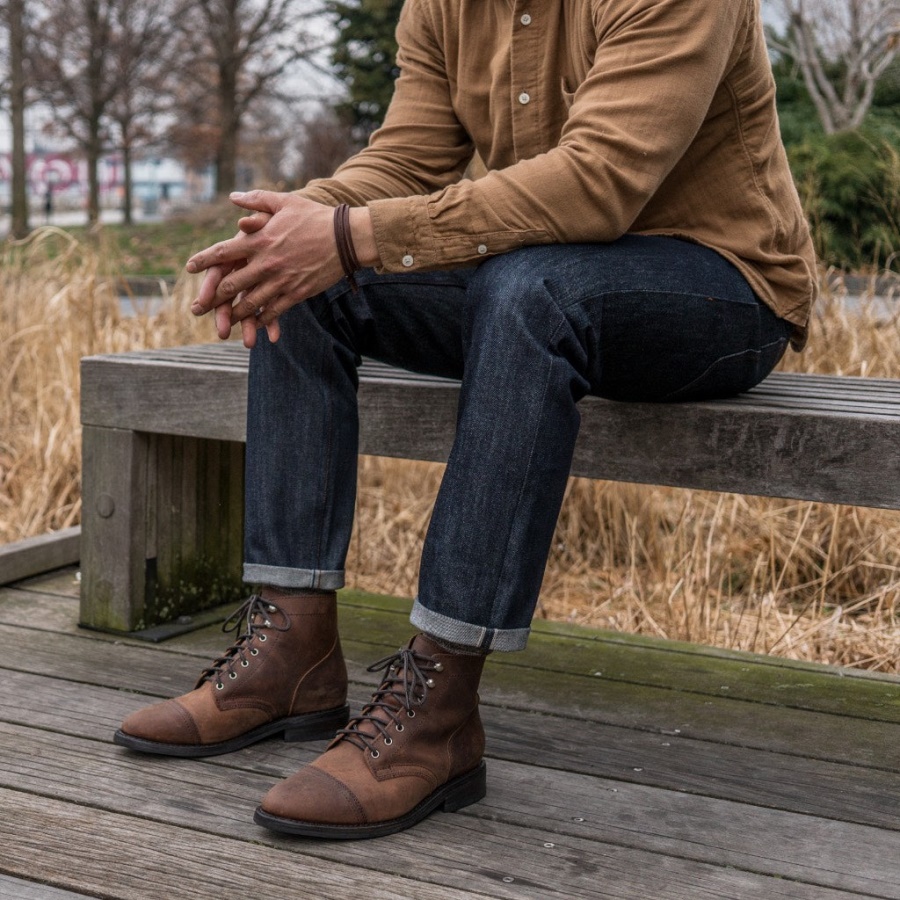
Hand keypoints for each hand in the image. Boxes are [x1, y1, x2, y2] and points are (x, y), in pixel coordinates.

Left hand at [187, 191, 345, 347]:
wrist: (345, 238)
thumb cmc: (314, 217)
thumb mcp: (285, 202)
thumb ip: (256, 201)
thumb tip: (233, 198)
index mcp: (260, 240)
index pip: (223, 253)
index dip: (203, 261)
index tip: (189, 268)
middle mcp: (266, 263)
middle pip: (232, 285)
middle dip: (214, 298)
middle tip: (200, 307)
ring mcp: (281, 281)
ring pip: (251, 303)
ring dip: (236, 314)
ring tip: (227, 320)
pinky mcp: (296, 293)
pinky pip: (274, 311)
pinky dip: (263, 319)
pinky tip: (256, 324)